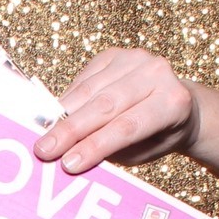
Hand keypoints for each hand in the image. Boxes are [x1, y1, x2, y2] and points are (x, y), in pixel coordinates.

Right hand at [34, 47, 201, 173]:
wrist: (177, 103)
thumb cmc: (158, 135)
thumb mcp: (140, 153)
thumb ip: (110, 153)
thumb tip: (69, 159)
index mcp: (172, 102)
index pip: (126, 126)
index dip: (94, 145)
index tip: (67, 163)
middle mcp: (157, 73)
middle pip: (104, 105)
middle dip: (70, 130)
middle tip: (43, 150)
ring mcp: (135, 58)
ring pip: (88, 91)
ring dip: (60, 116)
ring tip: (42, 138)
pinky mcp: (113, 54)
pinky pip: (82, 80)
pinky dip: (65, 102)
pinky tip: (52, 118)